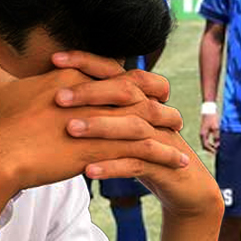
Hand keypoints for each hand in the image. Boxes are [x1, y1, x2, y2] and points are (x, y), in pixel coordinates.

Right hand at [0, 20, 189, 195]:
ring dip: (167, 129)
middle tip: (174, 110)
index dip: (132, 82)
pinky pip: (144, 151)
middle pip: (138, 91)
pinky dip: (166, 156)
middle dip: (159, 100)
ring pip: (146, 120)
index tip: (146, 89)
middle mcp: (91, 95)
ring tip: (184, 139)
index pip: (113, 74)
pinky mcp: (102, 149)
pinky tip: (182, 165)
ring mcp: (98, 122)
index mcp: (72, 79)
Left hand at [43, 42, 222, 219]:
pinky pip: (137, 164)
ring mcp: (158, 138)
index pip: (114, 70)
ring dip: (101, 126)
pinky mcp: (163, 166)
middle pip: (126, 92)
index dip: (87, 61)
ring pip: (132, 126)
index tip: (55, 59)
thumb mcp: (123, 122)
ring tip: (70, 129)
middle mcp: (151, 112)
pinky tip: (87, 171)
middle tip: (59, 97)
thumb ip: (99, 104)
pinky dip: (113, 167)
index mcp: (139, 97)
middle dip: (92, 92)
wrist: (184, 182)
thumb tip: (58, 88)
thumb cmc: (142, 149)